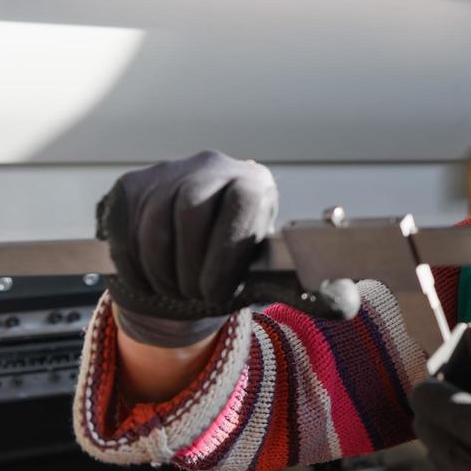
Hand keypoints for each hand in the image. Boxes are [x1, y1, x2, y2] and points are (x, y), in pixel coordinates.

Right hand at [96, 150, 355, 344]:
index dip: (225, 256)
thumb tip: (346, 305)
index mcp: (254, 183)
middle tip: (192, 296)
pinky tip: (150, 279)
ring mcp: (168, 171)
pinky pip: (124, 226)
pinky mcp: (133, 185)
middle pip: (190, 210)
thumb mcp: (271, 276)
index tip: (216, 293)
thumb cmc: (237, 263)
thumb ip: (305, 291)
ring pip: (154, 222)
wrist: (193, 254)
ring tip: (174, 290)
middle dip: (188, 267)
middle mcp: (212, 165)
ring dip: (160, 270)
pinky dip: (132, 264)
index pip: (241, 203)